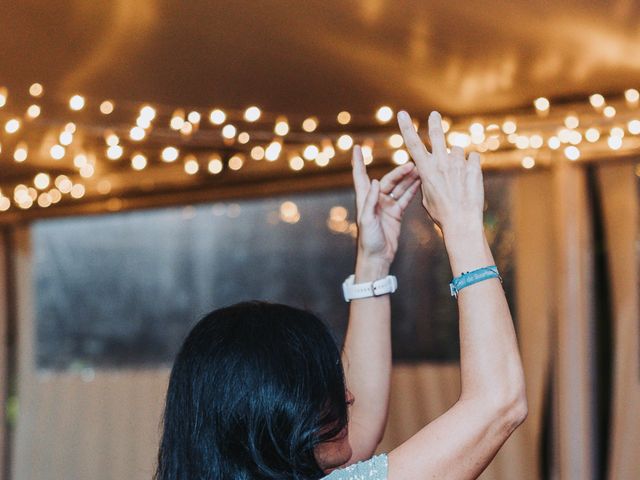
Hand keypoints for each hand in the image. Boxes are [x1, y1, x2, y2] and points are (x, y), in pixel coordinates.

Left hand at [352, 145, 419, 267]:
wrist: (377, 258)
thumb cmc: (368, 241)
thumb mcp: (367, 220)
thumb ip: (370, 201)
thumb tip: (373, 181)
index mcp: (364, 199)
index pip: (360, 176)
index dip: (358, 162)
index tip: (357, 148)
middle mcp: (375, 200)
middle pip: (387, 180)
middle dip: (399, 172)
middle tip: (412, 165)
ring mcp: (386, 206)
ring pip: (398, 188)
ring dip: (408, 179)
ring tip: (420, 170)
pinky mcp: (395, 213)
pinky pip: (405, 198)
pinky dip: (412, 190)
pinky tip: (420, 182)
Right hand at [396, 111, 484, 235]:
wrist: (462, 222)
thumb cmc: (441, 213)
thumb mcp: (426, 198)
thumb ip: (428, 181)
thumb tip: (431, 172)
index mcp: (426, 170)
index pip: (412, 144)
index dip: (406, 127)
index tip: (402, 114)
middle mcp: (441, 163)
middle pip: (436, 136)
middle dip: (434, 123)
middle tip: (434, 115)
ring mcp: (458, 164)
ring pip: (457, 150)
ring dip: (457, 159)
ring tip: (459, 178)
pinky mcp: (474, 167)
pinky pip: (472, 158)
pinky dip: (471, 166)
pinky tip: (470, 179)